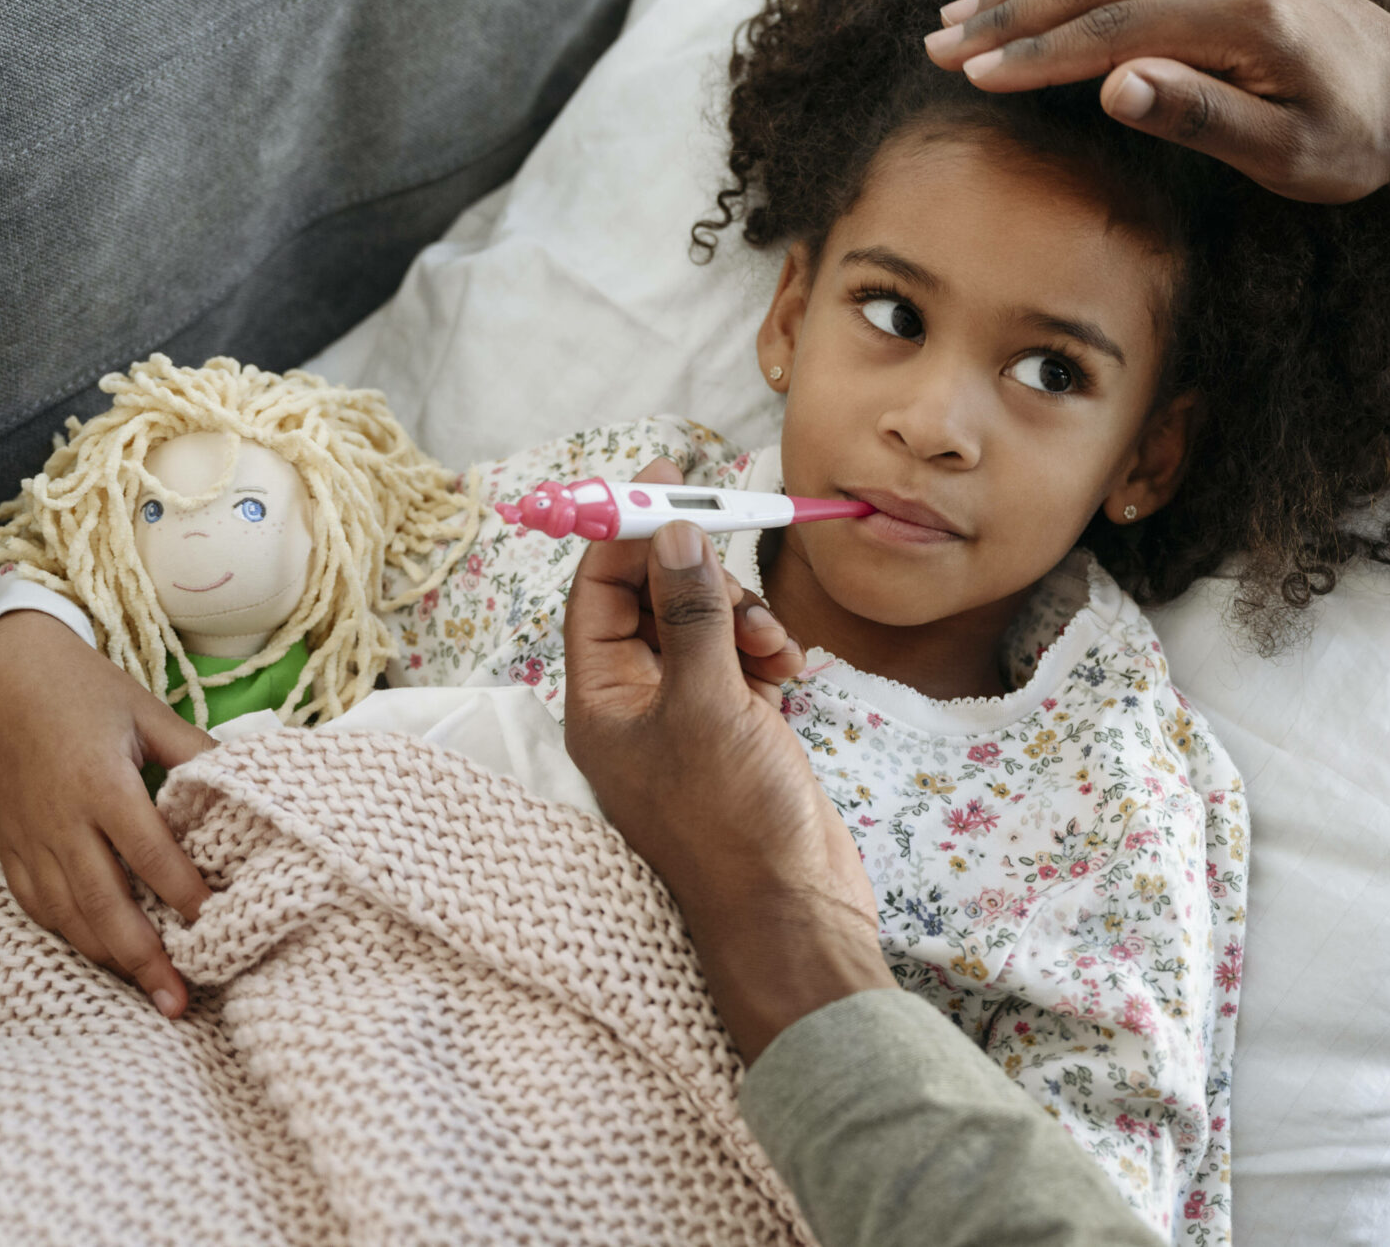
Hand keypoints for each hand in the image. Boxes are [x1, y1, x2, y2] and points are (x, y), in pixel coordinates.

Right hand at [0, 609, 214, 1016]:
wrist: (0, 674)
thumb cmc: (83, 688)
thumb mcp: (146, 710)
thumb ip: (194, 752)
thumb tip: (244, 786)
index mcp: (100, 782)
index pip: (149, 853)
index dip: (183, 893)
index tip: (217, 924)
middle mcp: (60, 820)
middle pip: (103, 903)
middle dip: (144, 958)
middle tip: (180, 1001)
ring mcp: (27, 837)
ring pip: (66, 914)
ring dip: (108, 957)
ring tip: (149, 991)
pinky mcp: (5, 845)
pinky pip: (35, 904)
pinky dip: (68, 934)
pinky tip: (99, 954)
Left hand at [561, 472, 894, 1061]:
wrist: (793, 915)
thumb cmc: (734, 824)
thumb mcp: (708, 706)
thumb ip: (691, 615)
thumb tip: (672, 535)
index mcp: (600, 702)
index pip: (596, 593)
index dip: (625, 531)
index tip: (662, 475)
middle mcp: (635, 706)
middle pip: (651, 600)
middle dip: (697, 574)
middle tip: (736, 554)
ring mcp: (687, 717)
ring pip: (702, 625)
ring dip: (741, 614)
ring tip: (773, 646)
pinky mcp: (735, 728)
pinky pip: (739, 659)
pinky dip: (764, 649)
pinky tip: (791, 667)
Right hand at [919, 0, 1389, 200]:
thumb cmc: (1355, 136)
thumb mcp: (1287, 153)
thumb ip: (1200, 116)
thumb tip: (1114, 87)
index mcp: (1243, 16)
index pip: (1110, 29)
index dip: (1033, 54)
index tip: (969, 75)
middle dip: (1005, 13)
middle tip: (934, 42)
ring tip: (957, 12)